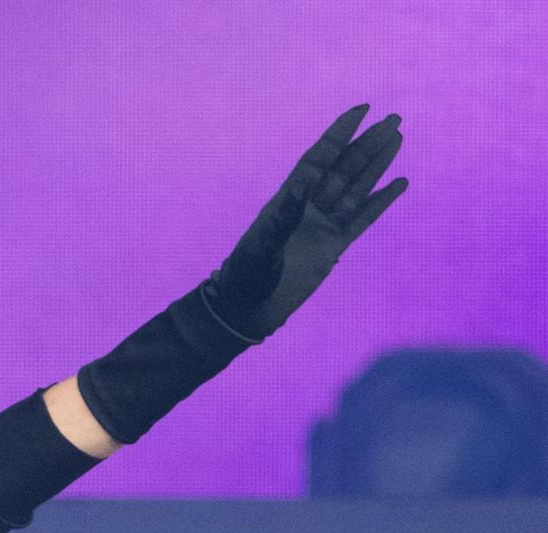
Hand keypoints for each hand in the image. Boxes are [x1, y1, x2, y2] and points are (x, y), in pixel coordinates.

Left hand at [205, 103, 408, 341]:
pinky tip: (399, 184)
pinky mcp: (334, 247)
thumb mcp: (263, 243)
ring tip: (398, 138)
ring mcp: (323, 226)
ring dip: (378, 164)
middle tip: (394, 118)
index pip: (319, 157)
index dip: (340, 133)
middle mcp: (308, 207)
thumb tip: (304, 184)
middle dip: (368, 143)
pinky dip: (381, 201)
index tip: (362, 110)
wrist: (248, 307)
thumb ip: (284, 215)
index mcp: (288, 198)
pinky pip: (363, 219)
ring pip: (357, 188)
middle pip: (344, 167)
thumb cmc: (247, 274)